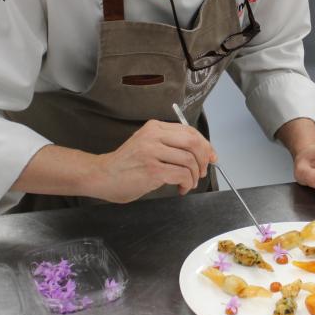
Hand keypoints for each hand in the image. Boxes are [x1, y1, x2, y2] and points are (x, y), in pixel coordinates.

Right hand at [92, 120, 216, 202]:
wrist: (103, 175)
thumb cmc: (126, 164)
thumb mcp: (147, 144)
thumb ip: (169, 144)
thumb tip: (200, 152)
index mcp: (154, 127)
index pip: (189, 131)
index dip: (205, 145)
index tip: (211, 156)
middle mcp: (154, 136)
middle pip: (193, 142)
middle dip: (204, 158)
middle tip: (202, 171)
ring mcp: (152, 152)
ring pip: (189, 160)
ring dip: (194, 175)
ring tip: (188, 183)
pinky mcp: (152, 170)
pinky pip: (181, 174)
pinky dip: (187, 183)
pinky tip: (181, 188)